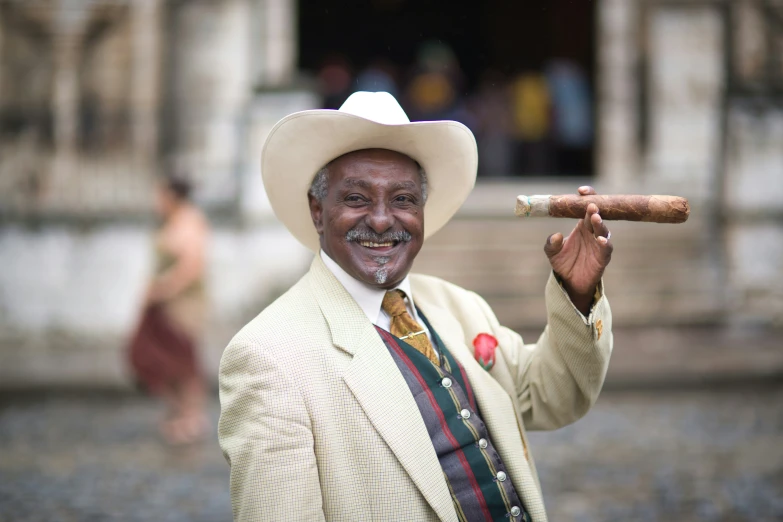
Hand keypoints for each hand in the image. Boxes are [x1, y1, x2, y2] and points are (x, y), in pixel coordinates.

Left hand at [544, 186, 612, 314]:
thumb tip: (556, 236)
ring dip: (600, 224)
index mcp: (581, 226)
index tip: (580, 191)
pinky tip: (599, 239)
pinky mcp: (603, 257)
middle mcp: (592, 232)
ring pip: (603, 230)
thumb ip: (551, 243)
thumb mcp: (552, 252)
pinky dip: (604, 243)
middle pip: (597, 216)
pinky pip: (606, 248)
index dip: (587, 197)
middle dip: (595, 210)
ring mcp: (599, 244)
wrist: (570, 282)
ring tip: (595, 218)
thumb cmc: (563, 262)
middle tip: (590, 205)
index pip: (586, 207)